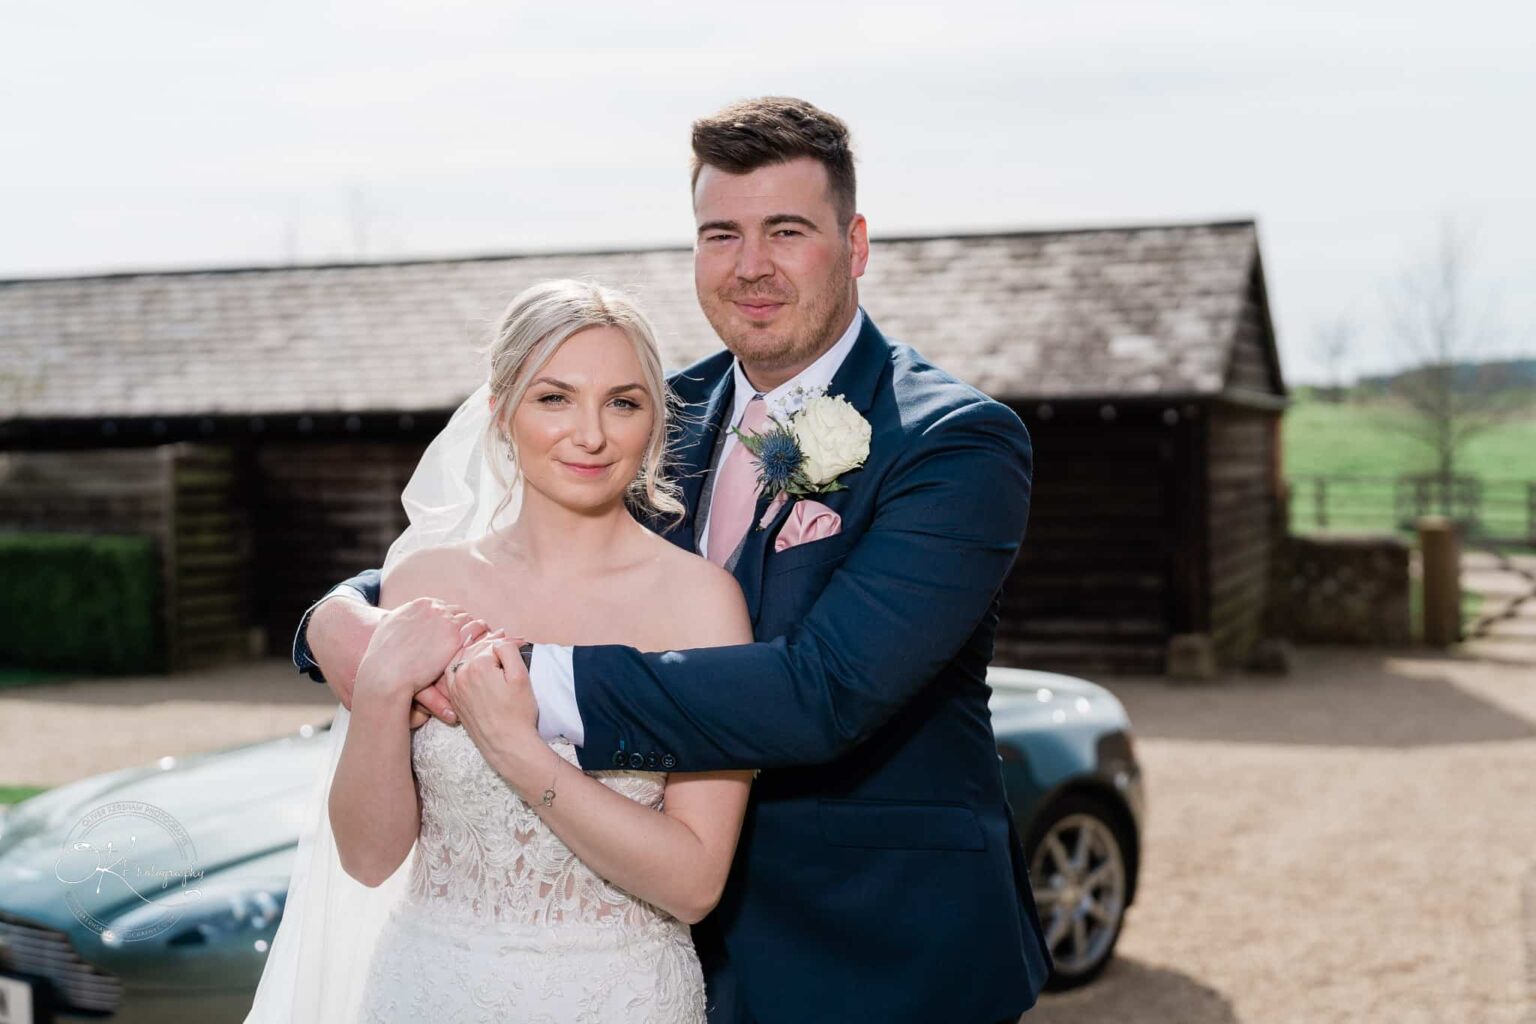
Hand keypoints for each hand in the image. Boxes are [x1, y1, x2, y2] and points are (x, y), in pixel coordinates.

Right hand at [354, 598, 488, 706]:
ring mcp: (446, 620)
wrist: (386, 672)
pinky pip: (477, 629)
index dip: (449, 620)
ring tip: (484, 640)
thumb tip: (395, 621)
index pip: (442, 607)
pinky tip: (485, 645)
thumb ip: (398, 621)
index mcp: (419, 605)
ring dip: (475, 629)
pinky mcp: (455, 637)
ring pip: (470, 619)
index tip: (454, 631)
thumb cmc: (382, 657)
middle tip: (472, 636)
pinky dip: (482, 635)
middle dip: (463, 624)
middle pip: (458, 612)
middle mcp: (434, 608)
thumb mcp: (387, 628)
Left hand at [445, 639, 545, 789]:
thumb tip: (499, 640)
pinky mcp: (454, 698)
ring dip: (477, 651)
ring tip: (493, 651)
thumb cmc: (518, 712)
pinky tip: (474, 664)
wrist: (507, 745)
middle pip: (476, 647)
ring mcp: (455, 687)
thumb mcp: (520, 676)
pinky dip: (463, 664)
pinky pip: (454, 673)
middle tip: (508, 641)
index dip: (509, 643)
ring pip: (463, 658)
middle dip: (493, 643)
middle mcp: (461, 674)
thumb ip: (508, 650)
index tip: (522, 644)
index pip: (493, 643)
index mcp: (477, 665)